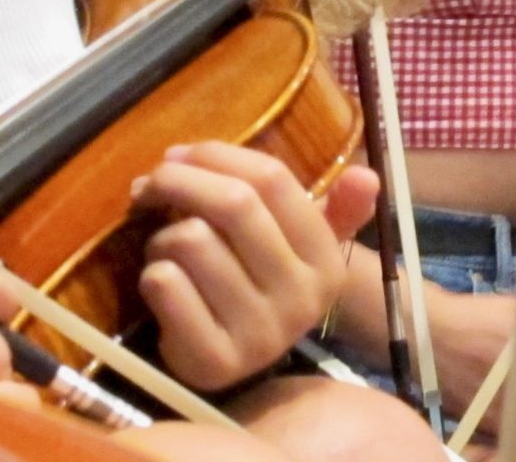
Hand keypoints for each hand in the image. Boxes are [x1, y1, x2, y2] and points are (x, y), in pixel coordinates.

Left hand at [132, 144, 378, 390]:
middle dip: (177, 180)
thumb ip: (334, 205)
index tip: (180, 154)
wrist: (234, 360)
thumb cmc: (260, 282)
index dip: (218, 155)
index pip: (273, 180)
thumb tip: (365, 174)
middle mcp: (302, 300)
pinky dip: (151, 271)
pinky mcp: (213, 362)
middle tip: (150, 184)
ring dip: (162, 236)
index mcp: (327, 262)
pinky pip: (165, 284)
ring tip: (166, 248)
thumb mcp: (301, 245)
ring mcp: (259, 336)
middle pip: (234, 204)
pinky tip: (161, 281)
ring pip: (191, 241)